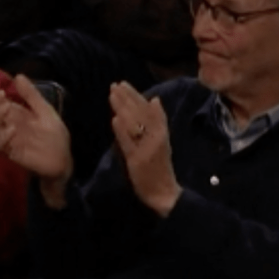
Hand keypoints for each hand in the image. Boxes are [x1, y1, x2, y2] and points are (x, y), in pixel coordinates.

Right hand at [0, 75, 71, 206]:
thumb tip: (18, 76)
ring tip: (6, 107)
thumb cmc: (54, 135)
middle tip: (1, 95)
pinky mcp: (12, 152)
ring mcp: (9, 139)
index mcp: (15, 114)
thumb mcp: (45, 111)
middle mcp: (8, 125)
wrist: (63, 158)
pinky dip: (3, 136)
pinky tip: (12, 129)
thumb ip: (32, 96)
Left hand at [108, 82, 180, 216]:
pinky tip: (115, 120)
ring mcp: (147, 148)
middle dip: (128, 97)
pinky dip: (123, 131)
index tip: (124, 84)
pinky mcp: (138, 160)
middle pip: (141, 113)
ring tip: (112, 94)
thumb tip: (154, 101)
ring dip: (123, 108)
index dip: (136, 96)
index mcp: (162, 133)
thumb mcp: (161, 143)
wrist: (165, 194)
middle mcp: (157, 138)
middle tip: (115, 84)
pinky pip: (129, 144)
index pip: (149, 110)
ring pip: (135, 124)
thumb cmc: (160, 170)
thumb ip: (157, 124)